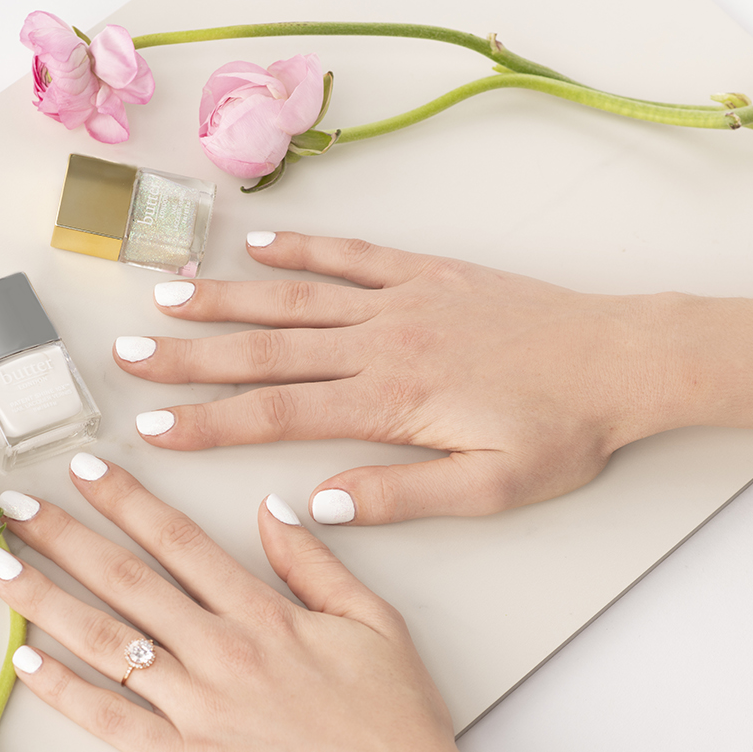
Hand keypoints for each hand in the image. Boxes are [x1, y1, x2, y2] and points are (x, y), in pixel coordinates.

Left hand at [0, 457, 593, 751]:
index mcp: (266, 615)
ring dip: (43, 599)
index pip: (179, 541)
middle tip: (12, 506)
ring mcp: (198, 709)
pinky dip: (62, 692)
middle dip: (63, 537)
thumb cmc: (397, 727)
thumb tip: (272, 508)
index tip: (82, 470)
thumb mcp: (377, 623)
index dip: (125, 500)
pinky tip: (23, 661)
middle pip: (127, 580)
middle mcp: (222, 652)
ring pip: (106, 642)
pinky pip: (110, 722)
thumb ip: (316, 564)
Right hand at [116, 232, 680, 524]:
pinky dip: (301, 250)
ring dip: (227, 298)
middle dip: (190, 355)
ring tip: (166, 296)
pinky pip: (351, 256)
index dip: (207, 424)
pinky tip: (257, 247)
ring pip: (295, 299)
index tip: (152, 428)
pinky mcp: (427, 274)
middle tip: (128, 355)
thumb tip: (318, 503)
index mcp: (390, 401)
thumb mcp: (490, 488)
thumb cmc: (563, 431)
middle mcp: (383, 341)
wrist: (624, 360)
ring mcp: (402, 300)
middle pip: (266, 350)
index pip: (277, 413)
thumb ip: (401, 496)